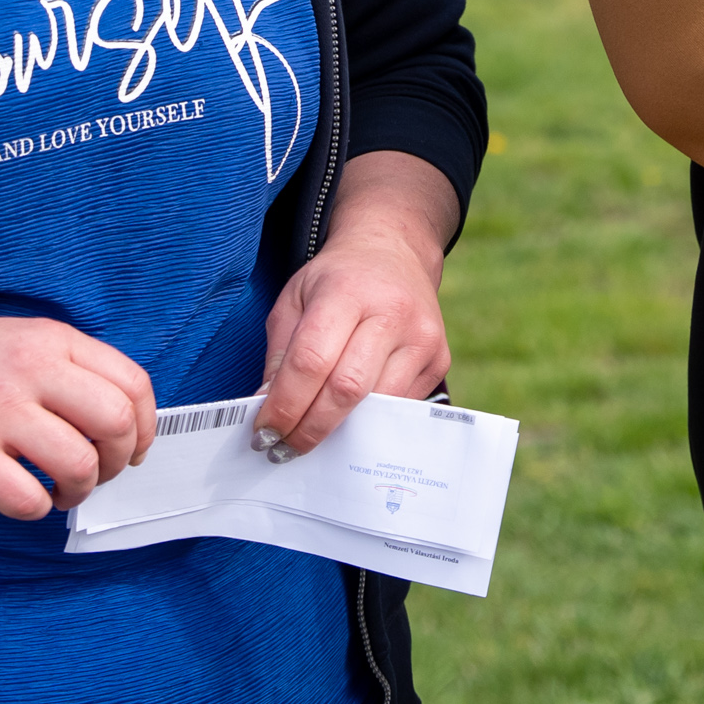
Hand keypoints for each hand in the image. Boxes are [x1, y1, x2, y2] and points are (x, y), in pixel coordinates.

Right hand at [0, 312, 155, 521]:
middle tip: (97, 473)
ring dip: (79, 490)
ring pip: (78, 464)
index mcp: (51, 339)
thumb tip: (125, 420)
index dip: (145, 426)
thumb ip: (71, 367)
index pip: (133, 383)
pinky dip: (36, 509)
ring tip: (58, 489)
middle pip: (115, 423)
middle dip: (119, 461)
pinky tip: (25, 497)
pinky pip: (26, 499)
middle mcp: (29, 368)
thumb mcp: (21, 340)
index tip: (134, 449)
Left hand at [259, 150, 457, 456]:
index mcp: (346, 291)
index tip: (263, 432)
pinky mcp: (439, 359)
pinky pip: (399, 407)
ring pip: (377, 405)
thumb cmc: (336, 280)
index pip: (311, 361)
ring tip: (310, 441)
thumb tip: (269, 410)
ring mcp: (422, 337)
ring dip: (340, 433)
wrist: (394, 253)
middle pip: (347, 389)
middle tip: (283, 450)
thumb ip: (279, 354)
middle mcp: (391, 312)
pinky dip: (369, 422)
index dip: (284, 405)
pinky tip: (348, 423)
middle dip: (310, 428)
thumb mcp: (295, 299)